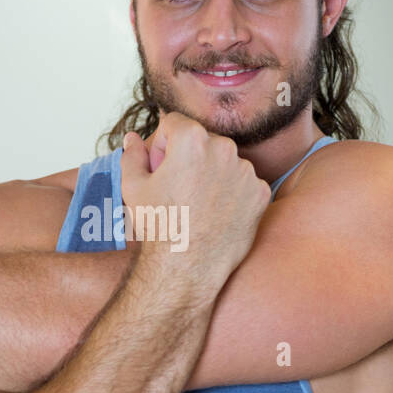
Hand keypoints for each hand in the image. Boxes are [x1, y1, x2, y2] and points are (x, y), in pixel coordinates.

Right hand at [120, 112, 270, 292]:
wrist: (187, 268)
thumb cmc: (159, 227)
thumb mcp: (133, 187)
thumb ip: (132, 155)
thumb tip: (132, 139)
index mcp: (192, 139)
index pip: (174, 124)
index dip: (161, 145)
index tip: (159, 168)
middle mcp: (224, 148)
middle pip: (202, 142)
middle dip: (189, 158)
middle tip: (177, 190)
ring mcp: (246, 171)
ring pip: (225, 162)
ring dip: (212, 175)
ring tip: (197, 205)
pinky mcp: (260, 193)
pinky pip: (244, 184)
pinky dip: (232, 194)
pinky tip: (216, 214)